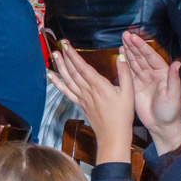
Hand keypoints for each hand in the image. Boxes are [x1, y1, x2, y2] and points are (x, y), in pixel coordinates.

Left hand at [47, 41, 134, 163]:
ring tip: (54, 56)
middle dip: (65, 57)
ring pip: (68, 80)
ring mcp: (82, 98)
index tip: (67, 45)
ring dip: (60, 67)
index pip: (83, 67)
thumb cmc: (122, 115)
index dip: (73, 55)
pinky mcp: (80, 104)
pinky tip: (51, 76)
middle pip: (73, 71)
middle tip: (59, 45)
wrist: (113, 135)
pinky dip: (57, 83)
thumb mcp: (129, 92)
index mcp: (99, 86)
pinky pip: (66, 92)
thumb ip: (125, 73)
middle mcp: (88, 91)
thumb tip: (121, 56)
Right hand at [121, 32, 180, 153]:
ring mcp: (144, 79)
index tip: (134, 38)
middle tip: (125, 35)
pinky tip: (121, 54)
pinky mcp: (136, 86)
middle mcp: (153, 74)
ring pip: (135, 62)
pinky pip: (130, 72)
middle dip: (134, 45)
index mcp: (163, 74)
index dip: (142, 47)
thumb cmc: (171, 112)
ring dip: (129, 51)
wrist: (161, 126)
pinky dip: (125, 62)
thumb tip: (177, 63)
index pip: (151, 57)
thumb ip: (173, 79)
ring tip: (122, 40)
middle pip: (142, 56)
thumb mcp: (173, 95)